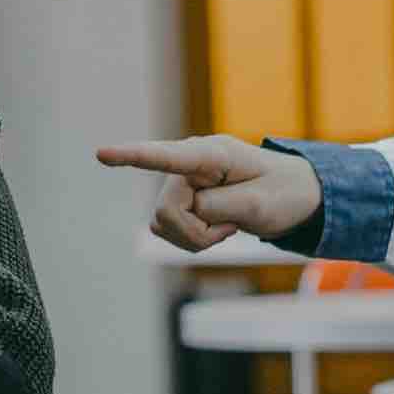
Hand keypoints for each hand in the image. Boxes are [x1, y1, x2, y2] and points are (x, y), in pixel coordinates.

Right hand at [96, 135, 322, 252]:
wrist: (292, 198)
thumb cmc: (282, 194)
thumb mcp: (260, 205)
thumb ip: (219, 205)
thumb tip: (187, 208)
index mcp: (212, 155)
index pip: (167, 157)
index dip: (133, 156)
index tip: (101, 154)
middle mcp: (189, 165)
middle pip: (165, 210)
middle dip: (195, 231)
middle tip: (230, 228)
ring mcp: (182, 183)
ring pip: (161, 224)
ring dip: (194, 237)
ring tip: (226, 225)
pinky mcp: (179, 201)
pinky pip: (166, 231)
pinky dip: (192, 239)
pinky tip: (216, 227)